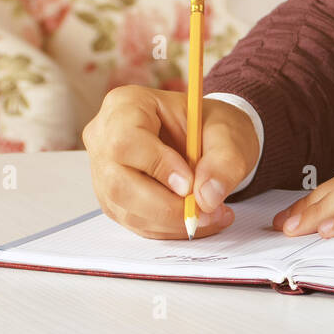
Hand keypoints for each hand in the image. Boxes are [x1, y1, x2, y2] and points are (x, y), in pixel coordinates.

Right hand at [82, 85, 259, 238]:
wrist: (207, 138)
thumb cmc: (211, 126)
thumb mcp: (229, 134)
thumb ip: (224, 162)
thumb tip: (207, 197)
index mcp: (125, 105)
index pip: (126, 141)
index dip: (158, 167)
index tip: (190, 183)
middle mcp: (105, 137)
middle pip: (119, 184)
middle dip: (167, 207)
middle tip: (207, 211)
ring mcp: (104, 171)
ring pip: (127, 210)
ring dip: (172, 222)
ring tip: (213, 216)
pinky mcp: (113, 198)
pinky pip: (136, 222)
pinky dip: (170, 228)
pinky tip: (198, 219)